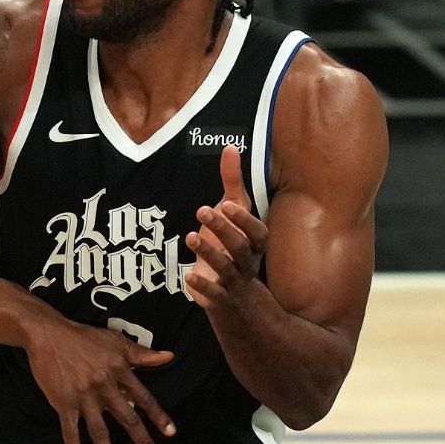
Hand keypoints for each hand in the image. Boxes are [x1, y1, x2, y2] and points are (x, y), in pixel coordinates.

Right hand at [25, 321, 175, 443]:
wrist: (48, 335)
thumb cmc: (84, 337)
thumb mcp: (115, 341)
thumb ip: (142, 354)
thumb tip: (169, 356)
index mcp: (118, 370)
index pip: (143, 397)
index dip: (157, 415)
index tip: (170, 433)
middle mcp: (104, 386)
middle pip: (127, 418)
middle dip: (141, 440)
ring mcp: (83, 396)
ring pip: (99, 429)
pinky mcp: (63, 402)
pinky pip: (70, 429)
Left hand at [185, 145, 267, 308]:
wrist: (235, 294)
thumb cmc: (231, 242)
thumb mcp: (232, 212)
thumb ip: (232, 181)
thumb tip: (230, 146)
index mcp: (255, 242)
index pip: (257, 231)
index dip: (244, 219)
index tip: (226, 203)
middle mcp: (249, 261)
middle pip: (240, 247)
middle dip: (222, 228)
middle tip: (201, 210)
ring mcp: (235, 281)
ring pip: (227, 268)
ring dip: (209, 252)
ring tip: (189, 236)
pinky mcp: (220, 297)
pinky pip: (215, 293)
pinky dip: (202, 285)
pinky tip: (187, 275)